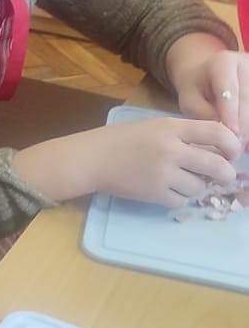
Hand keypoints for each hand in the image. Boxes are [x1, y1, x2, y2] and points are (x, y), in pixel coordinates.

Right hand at [12, 116, 241, 207]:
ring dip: (198, 187)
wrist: (93, 158)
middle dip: (225, 173)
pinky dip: (180, 198)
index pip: (216, 132)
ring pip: (199, 186)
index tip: (234, 153)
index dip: (232, 144)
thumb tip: (216, 149)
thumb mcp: (155, 127)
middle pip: (215, 164)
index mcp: (172, 128)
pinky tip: (171, 191)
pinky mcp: (153, 193)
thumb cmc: (123, 140)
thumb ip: (183, 135)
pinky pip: (181, 200)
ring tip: (187, 182)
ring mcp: (162, 173)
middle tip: (224, 177)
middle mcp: (171, 150)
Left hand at [166, 34, 248, 142]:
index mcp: (223, 63)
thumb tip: (224, 129)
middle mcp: (244, 62)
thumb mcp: (189, 100)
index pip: (229, 91)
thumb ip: (203, 113)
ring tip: (240, 146)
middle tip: (236, 147)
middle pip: (248, 99)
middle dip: (243, 125)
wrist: (206, 75)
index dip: (231, 114)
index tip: (232, 134)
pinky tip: (245, 138)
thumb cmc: (195, 90)